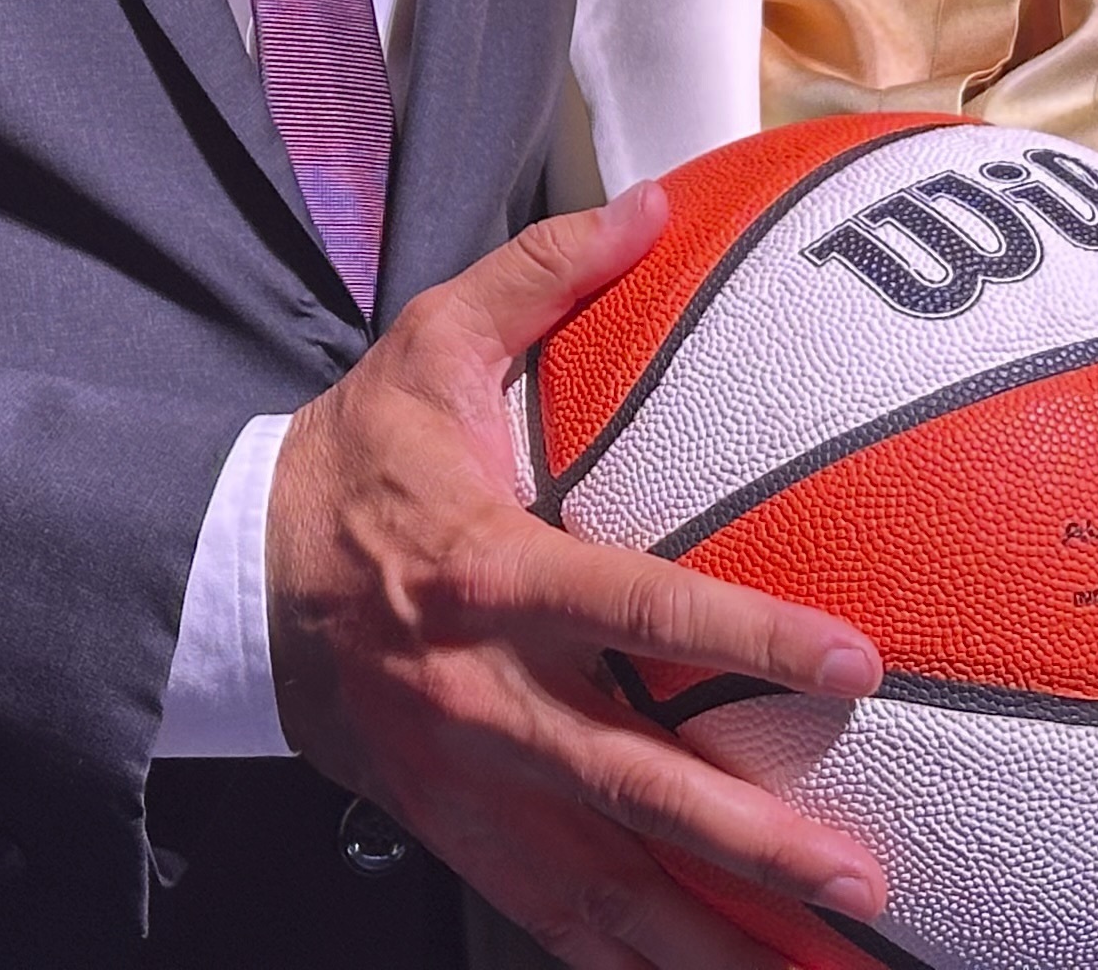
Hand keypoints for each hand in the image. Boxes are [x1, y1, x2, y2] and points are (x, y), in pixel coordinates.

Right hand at [267, 185, 888, 969]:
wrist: (236, 578)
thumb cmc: (358, 456)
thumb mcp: (431, 341)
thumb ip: (546, 278)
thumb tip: (656, 203)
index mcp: (485, 572)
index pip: (632, 609)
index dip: (743, 638)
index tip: (853, 661)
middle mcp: (481, 695)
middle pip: (629, 786)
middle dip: (748, 841)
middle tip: (861, 874)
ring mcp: (468, 784)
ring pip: (601, 884)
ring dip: (712, 940)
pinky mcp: (458, 835)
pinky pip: (555, 921)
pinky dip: (634, 964)